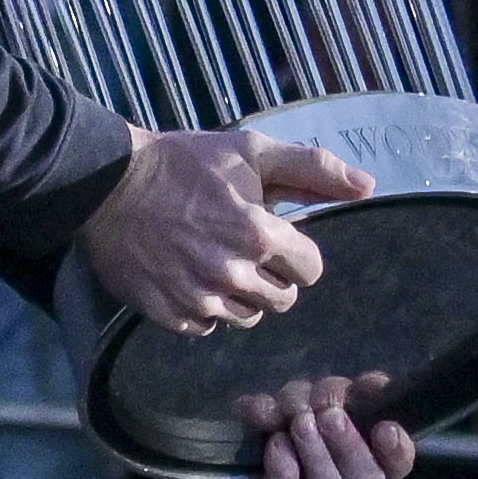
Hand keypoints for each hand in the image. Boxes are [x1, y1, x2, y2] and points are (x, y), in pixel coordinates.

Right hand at [79, 125, 368, 336]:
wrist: (108, 183)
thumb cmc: (185, 163)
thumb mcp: (252, 152)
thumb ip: (314, 169)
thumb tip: (369, 186)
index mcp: (259, 234)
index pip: (310, 269)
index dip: (297, 252)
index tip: (276, 238)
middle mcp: (232, 273)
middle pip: (282, 301)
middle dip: (273, 277)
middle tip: (245, 250)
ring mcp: (199, 297)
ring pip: (246, 318)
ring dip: (241, 295)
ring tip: (216, 262)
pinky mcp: (169, 314)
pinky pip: (206, 327)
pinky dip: (204, 308)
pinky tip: (189, 277)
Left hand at [233, 374, 417, 478]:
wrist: (271, 411)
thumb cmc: (317, 402)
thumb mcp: (342, 389)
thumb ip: (363, 390)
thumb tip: (373, 387)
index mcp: (379, 455)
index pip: (400, 464)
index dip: (397, 452)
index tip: (386, 427)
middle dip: (350, 448)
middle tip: (331, 416)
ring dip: (316, 455)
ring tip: (301, 420)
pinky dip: (280, 473)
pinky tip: (277, 442)